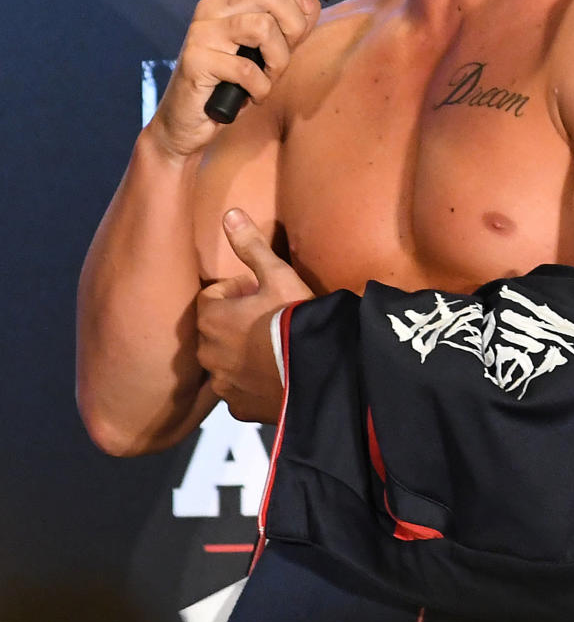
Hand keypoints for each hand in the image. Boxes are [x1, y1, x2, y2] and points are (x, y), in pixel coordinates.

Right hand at [150, 0, 321, 158]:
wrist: (187, 120)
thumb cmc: (232, 82)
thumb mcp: (266, 47)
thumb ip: (287, 23)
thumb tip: (310, 5)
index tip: (298, 22)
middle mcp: (211, 6)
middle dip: (294, 28)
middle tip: (283, 55)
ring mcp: (201, 31)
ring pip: (263, 27)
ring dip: (278, 62)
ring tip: (267, 77)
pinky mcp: (196, 61)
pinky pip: (247, 69)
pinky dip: (260, 88)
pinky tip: (252, 94)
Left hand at [196, 208, 314, 422]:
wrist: (318, 371)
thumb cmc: (294, 318)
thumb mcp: (277, 275)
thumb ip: (251, 245)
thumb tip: (230, 213)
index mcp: (211, 319)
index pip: (211, 296)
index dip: (237, 290)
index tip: (261, 291)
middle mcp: (208, 354)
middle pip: (215, 329)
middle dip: (236, 322)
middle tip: (269, 316)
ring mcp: (222, 384)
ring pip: (225, 361)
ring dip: (241, 352)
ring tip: (273, 346)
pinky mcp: (239, 408)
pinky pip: (238, 390)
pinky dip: (250, 382)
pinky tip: (275, 373)